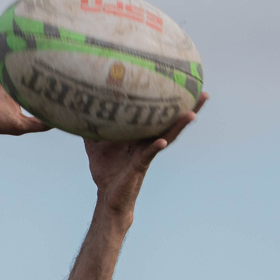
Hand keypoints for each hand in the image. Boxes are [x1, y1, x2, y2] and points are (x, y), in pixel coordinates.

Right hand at [0, 6, 50, 140]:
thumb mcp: (20, 125)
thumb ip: (39, 123)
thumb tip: (62, 123)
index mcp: (17, 83)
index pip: (35, 69)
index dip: (46, 61)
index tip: (62, 50)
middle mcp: (7, 70)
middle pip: (23, 51)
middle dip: (35, 39)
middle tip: (51, 24)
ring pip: (6, 41)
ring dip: (12, 25)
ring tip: (25, 9)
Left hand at [84, 93, 208, 217]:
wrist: (107, 197)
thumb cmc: (106, 171)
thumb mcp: (95, 145)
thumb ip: (90, 128)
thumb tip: (76, 109)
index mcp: (140, 136)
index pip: (158, 115)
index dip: (169, 101)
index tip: (180, 82)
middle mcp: (148, 142)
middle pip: (171, 122)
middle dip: (188, 108)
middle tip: (203, 92)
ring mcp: (146, 154)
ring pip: (167, 136)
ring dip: (181, 125)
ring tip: (193, 113)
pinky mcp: (140, 166)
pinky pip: (149, 155)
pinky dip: (155, 147)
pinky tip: (161, 141)